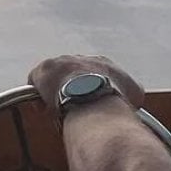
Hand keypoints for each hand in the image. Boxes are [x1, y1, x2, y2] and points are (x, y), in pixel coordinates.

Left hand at [27, 55, 144, 110]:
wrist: (94, 97)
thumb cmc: (115, 98)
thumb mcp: (134, 94)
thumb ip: (130, 94)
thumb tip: (132, 102)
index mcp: (102, 62)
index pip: (93, 74)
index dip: (89, 91)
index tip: (88, 105)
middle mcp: (80, 58)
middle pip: (71, 76)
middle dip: (71, 91)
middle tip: (72, 110)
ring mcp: (60, 62)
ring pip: (53, 80)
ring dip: (55, 95)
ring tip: (59, 113)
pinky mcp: (44, 70)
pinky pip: (36, 83)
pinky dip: (39, 98)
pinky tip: (46, 111)